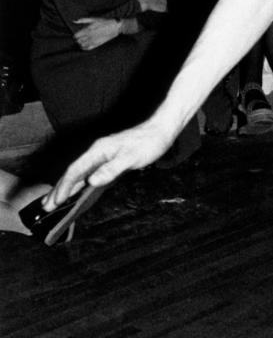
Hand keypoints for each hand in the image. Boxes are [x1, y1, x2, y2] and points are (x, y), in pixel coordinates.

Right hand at [42, 119, 174, 208]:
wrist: (161, 130)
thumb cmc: (149, 143)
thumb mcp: (132, 158)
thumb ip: (112, 169)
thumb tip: (92, 182)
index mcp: (99, 150)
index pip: (76, 170)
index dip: (64, 186)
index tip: (55, 201)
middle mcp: (97, 152)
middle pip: (73, 172)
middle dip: (59, 189)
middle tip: (45, 207)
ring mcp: (102, 156)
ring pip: (80, 174)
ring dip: (67, 188)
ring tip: (54, 202)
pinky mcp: (109, 160)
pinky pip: (90, 174)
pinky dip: (80, 185)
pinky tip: (77, 193)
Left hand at [73, 17, 120, 49]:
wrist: (115, 27)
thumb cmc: (104, 22)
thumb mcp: (94, 19)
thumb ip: (83, 20)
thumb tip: (74, 21)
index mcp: (88, 29)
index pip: (76, 36)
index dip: (75, 36)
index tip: (76, 35)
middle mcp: (90, 36)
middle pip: (78, 41)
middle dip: (77, 40)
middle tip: (79, 38)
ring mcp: (94, 40)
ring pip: (82, 45)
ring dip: (80, 44)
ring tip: (81, 42)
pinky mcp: (98, 44)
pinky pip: (88, 48)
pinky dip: (84, 48)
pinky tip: (84, 46)